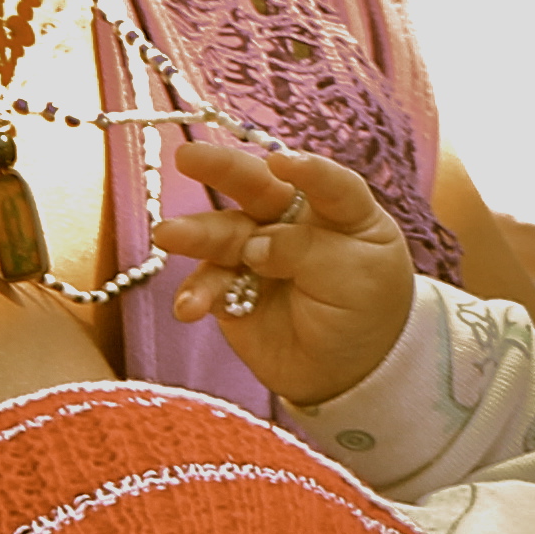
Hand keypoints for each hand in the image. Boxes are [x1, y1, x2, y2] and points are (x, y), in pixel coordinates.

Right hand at [157, 139, 414, 413]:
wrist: (345, 375)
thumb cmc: (366, 312)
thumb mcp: (358, 277)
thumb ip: (307, 251)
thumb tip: (253, 244)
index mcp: (341, 212)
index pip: (328, 184)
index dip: (307, 171)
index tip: (283, 164)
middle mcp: (295, 222)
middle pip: (260, 189)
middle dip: (223, 170)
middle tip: (187, 157)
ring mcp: (260, 253)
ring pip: (224, 233)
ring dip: (196, 233)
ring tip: (168, 235)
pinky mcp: (233, 288)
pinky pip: (210, 284)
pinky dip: (197, 293)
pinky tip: (189, 308)